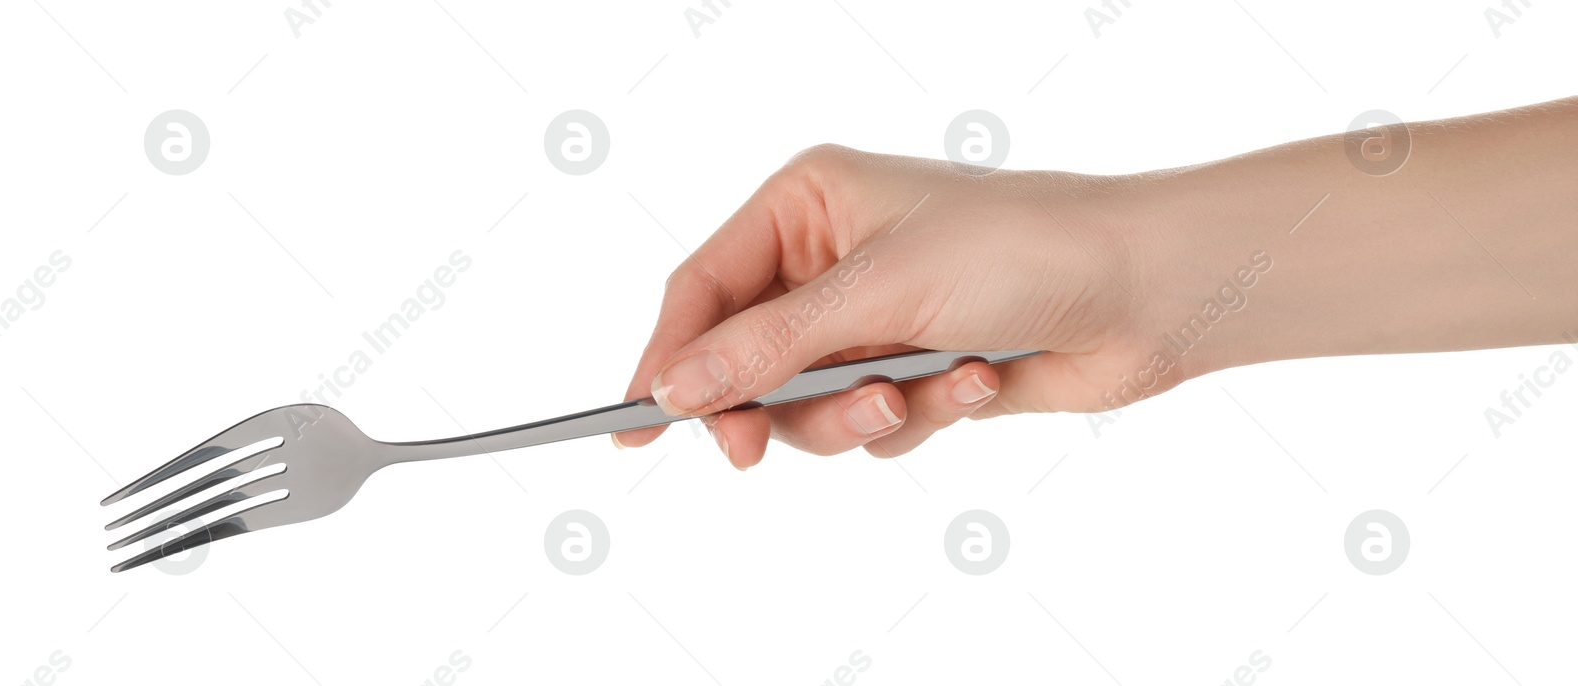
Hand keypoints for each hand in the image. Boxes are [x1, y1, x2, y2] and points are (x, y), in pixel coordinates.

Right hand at [611, 144, 1172, 467]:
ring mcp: (876, 320)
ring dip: (856, 416)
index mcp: (807, 205)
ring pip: (808, 406)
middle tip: (753, 452)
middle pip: (746, 359)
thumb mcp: (878, 292)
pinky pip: (874, 423)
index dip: (666, 357)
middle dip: (770, 405)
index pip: (703, 288)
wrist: (1149, 289)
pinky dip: (919, 415)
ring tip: (912, 394)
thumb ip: (768, 347)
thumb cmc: (1023, 246)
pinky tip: (976, 380)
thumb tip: (677, 387)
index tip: (638, 423)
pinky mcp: (917, 370)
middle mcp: (832, 260)